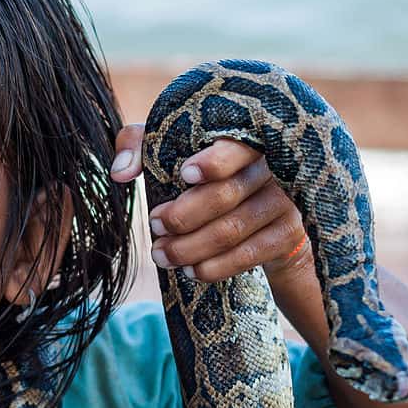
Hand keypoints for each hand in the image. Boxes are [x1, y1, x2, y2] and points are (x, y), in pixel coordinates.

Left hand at [110, 124, 310, 282]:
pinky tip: (191, 270)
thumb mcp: (173, 150)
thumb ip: (141, 146)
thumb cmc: (207, 174)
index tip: (184, 174)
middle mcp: (271, 166)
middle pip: (226, 194)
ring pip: (233, 229)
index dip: (213, 161)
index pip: (235, 145)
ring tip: (162, 255)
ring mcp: (285, 201)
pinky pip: (248, 255)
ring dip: (190, 247)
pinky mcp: (288, 233)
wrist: (264, 213)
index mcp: (245, 138)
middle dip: (183, 216)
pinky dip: (215, 267)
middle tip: (155, 227)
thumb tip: (119, 173)